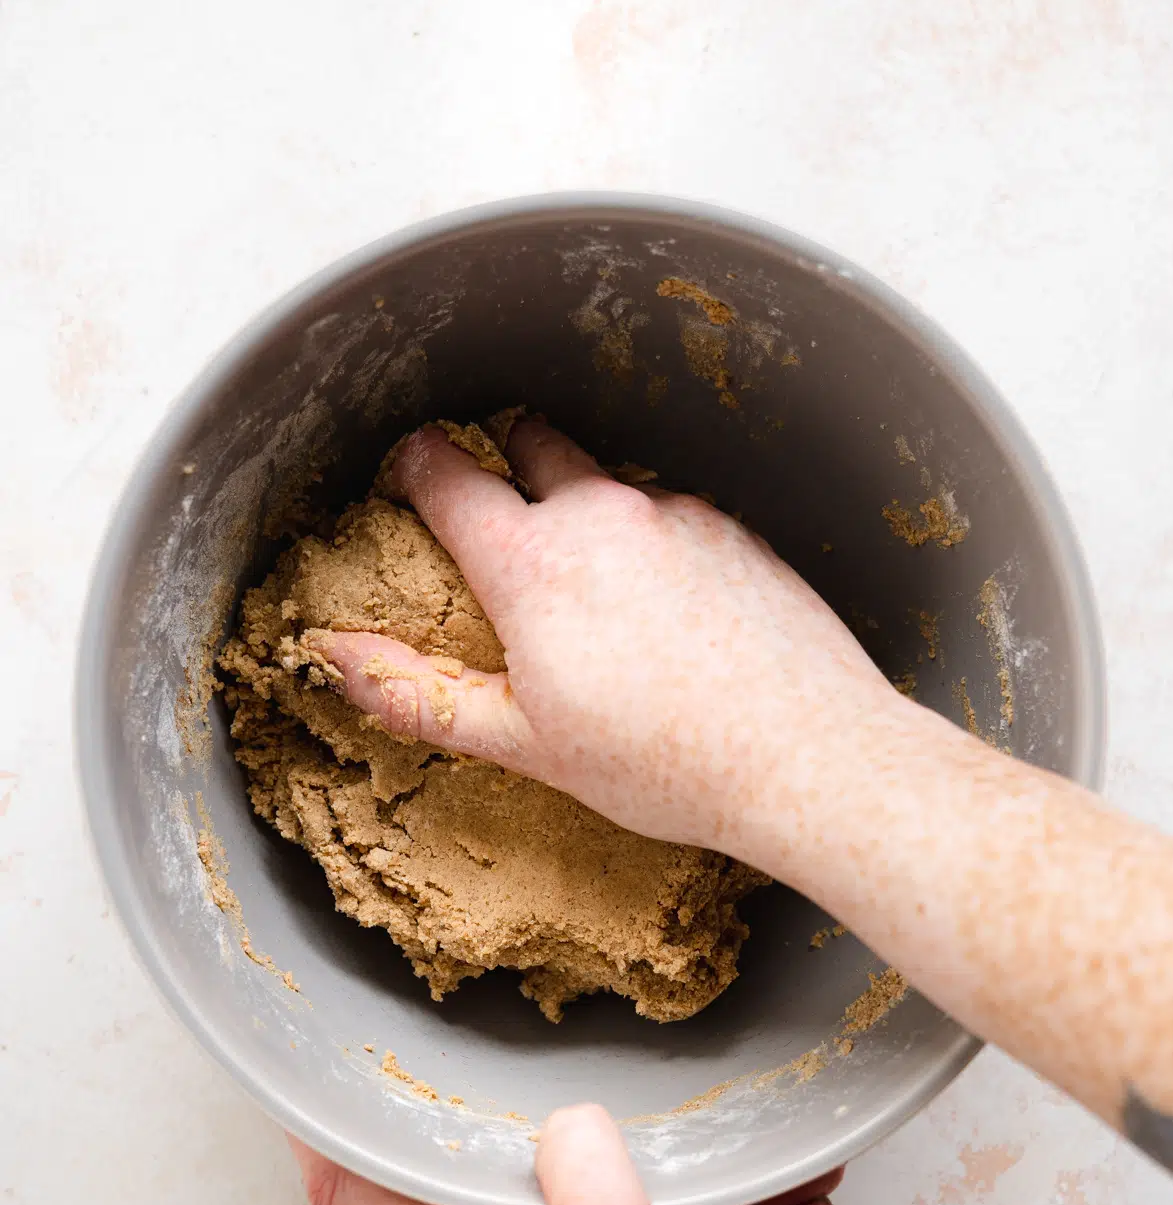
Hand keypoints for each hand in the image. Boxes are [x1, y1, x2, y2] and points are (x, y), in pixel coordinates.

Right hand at [311, 419, 895, 865]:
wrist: (807, 758)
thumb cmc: (662, 764)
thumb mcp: (523, 743)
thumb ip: (418, 693)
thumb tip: (333, 656)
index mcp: (531, 561)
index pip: (445, 471)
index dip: (415, 466)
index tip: (410, 481)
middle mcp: (601, 513)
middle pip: (527, 441)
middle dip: (502, 465)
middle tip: (501, 528)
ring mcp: (675, 514)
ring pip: (605, 482)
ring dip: (583, 512)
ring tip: (597, 598)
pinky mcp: (733, 529)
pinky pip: (669, 515)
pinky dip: (650, 544)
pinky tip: (670, 617)